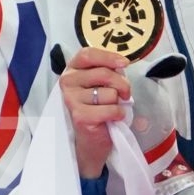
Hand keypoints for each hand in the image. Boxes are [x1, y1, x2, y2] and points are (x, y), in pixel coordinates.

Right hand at [59, 47, 131, 178]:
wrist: (91, 140)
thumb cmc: (98, 109)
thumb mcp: (102, 85)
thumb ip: (108, 72)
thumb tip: (122, 65)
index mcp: (73, 70)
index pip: (88, 54)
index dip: (108, 57)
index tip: (124, 63)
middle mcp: (68, 82)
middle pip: (104, 73)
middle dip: (122, 84)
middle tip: (125, 95)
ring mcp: (71, 99)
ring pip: (110, 93)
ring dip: (118, 103)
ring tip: (110, 109)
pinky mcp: (80, 116)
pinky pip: (111, 109)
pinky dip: (118, 114)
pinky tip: (112, 119)